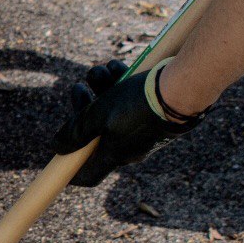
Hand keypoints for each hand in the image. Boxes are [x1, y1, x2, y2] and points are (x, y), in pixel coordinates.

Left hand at [54, 59, 203, 186]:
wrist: (185, 88)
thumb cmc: (138, 104)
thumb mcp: (98, 115)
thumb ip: (76, 131)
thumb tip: (58, 146)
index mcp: (114, 156)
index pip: (89, 175)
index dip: (71, 171)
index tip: (59, 158)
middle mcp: (129, 148)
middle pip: (96, 133)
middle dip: (83, 108)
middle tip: (79, 87)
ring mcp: (143, 132)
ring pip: (113, 111)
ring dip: (102, 89)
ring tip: (101, 70)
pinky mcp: (156, 115)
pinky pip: (132, 103)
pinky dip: (121, 85)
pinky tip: (117, 67)